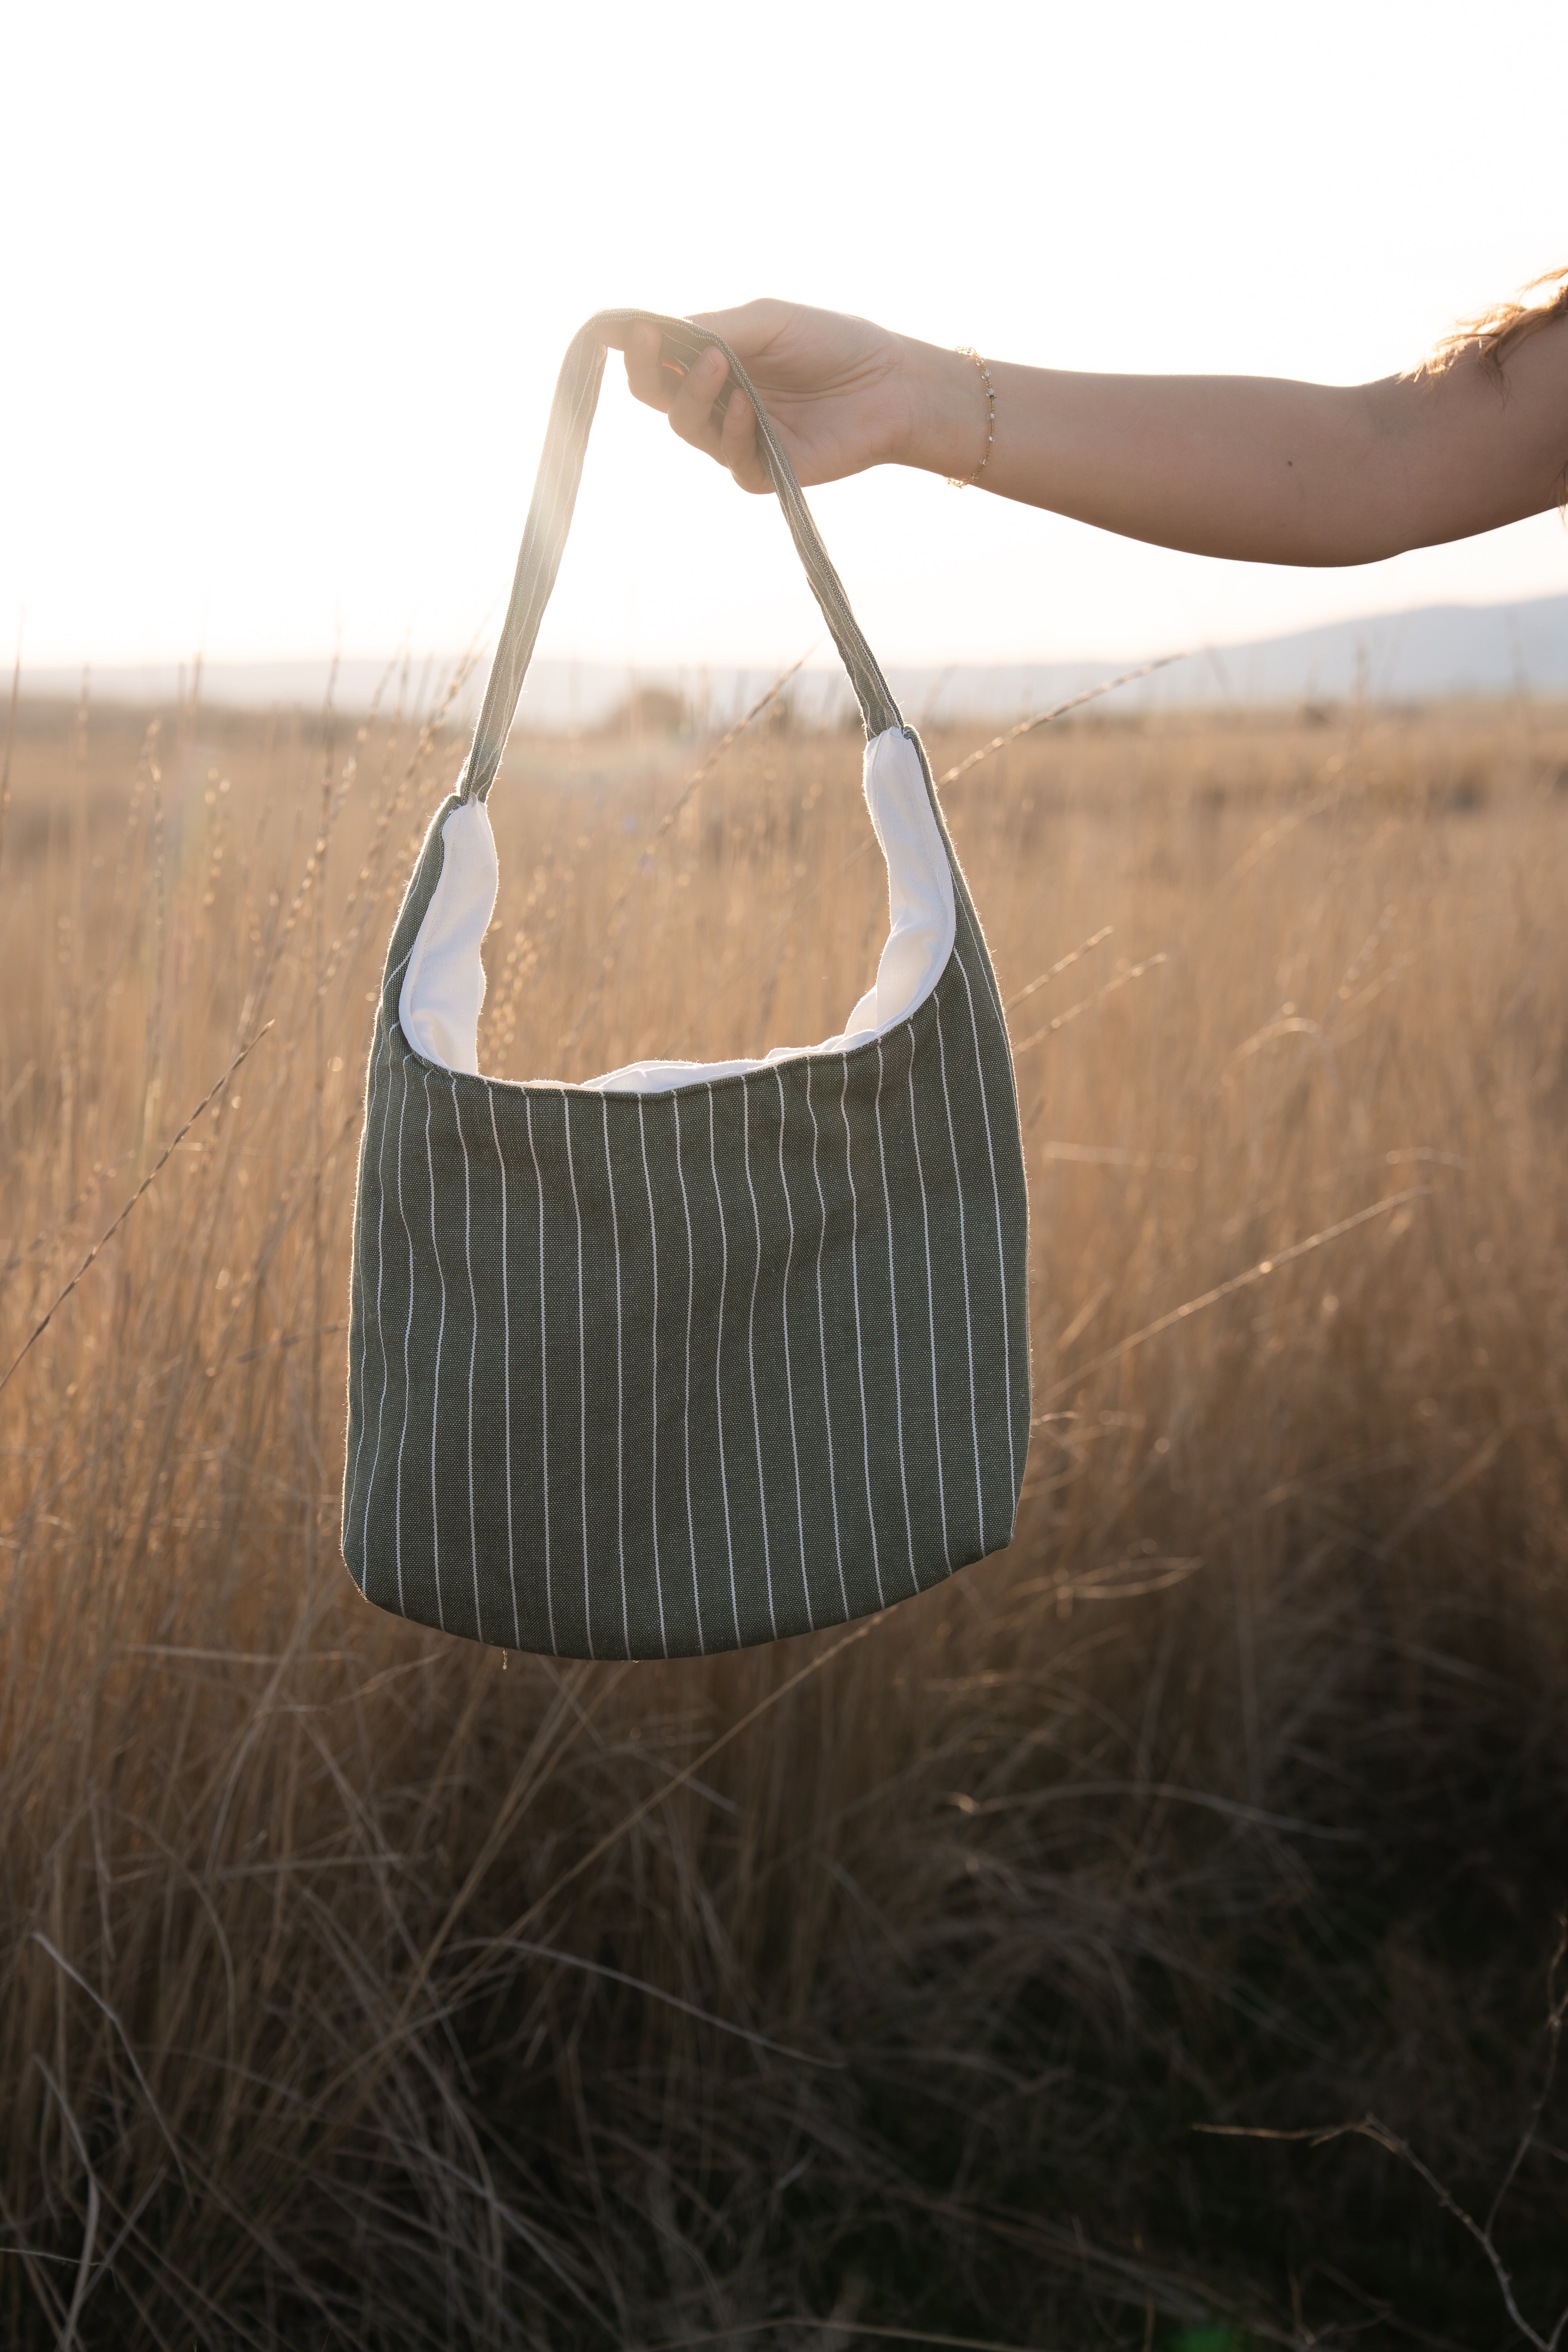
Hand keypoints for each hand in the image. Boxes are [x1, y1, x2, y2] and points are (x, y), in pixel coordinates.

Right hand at [601, 299, 935, 495]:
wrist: (889, 386)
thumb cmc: (832, 344)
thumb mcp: (767, 322)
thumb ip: (712, 326)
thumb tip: (654, 327)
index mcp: (714, 359)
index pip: (657, 357)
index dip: (631, 344)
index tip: (611, 328)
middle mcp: (716, 400)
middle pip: (655, 394)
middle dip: (645, 369)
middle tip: (648, 342)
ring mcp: (734, 437)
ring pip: (684, 424)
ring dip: (694, 391)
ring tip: (719, 363)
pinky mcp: (758, 471)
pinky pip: (727, 454)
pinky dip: (732, 427)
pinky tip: (747, 405)